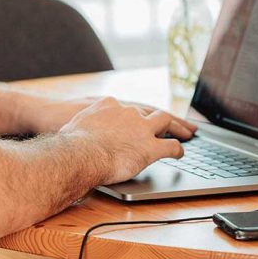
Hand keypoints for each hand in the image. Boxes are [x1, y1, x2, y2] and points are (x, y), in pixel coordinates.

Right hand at [59, 97, 186, 184]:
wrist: (79, 153)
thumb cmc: (70, 143)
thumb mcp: (73, 126)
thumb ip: (82, 128)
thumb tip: (74, 137)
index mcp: (109, 105)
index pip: (129, 108)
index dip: (138, 114)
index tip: (142, 117)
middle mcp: (128, 111)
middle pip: (149, 111)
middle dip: (161, 117)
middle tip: (172, 122)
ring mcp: (141, 127)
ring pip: (165, 121)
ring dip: (176, 127)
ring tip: (186, 132)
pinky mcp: (150, 147)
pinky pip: (171, 146)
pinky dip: (178, 149)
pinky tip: (181, 154)